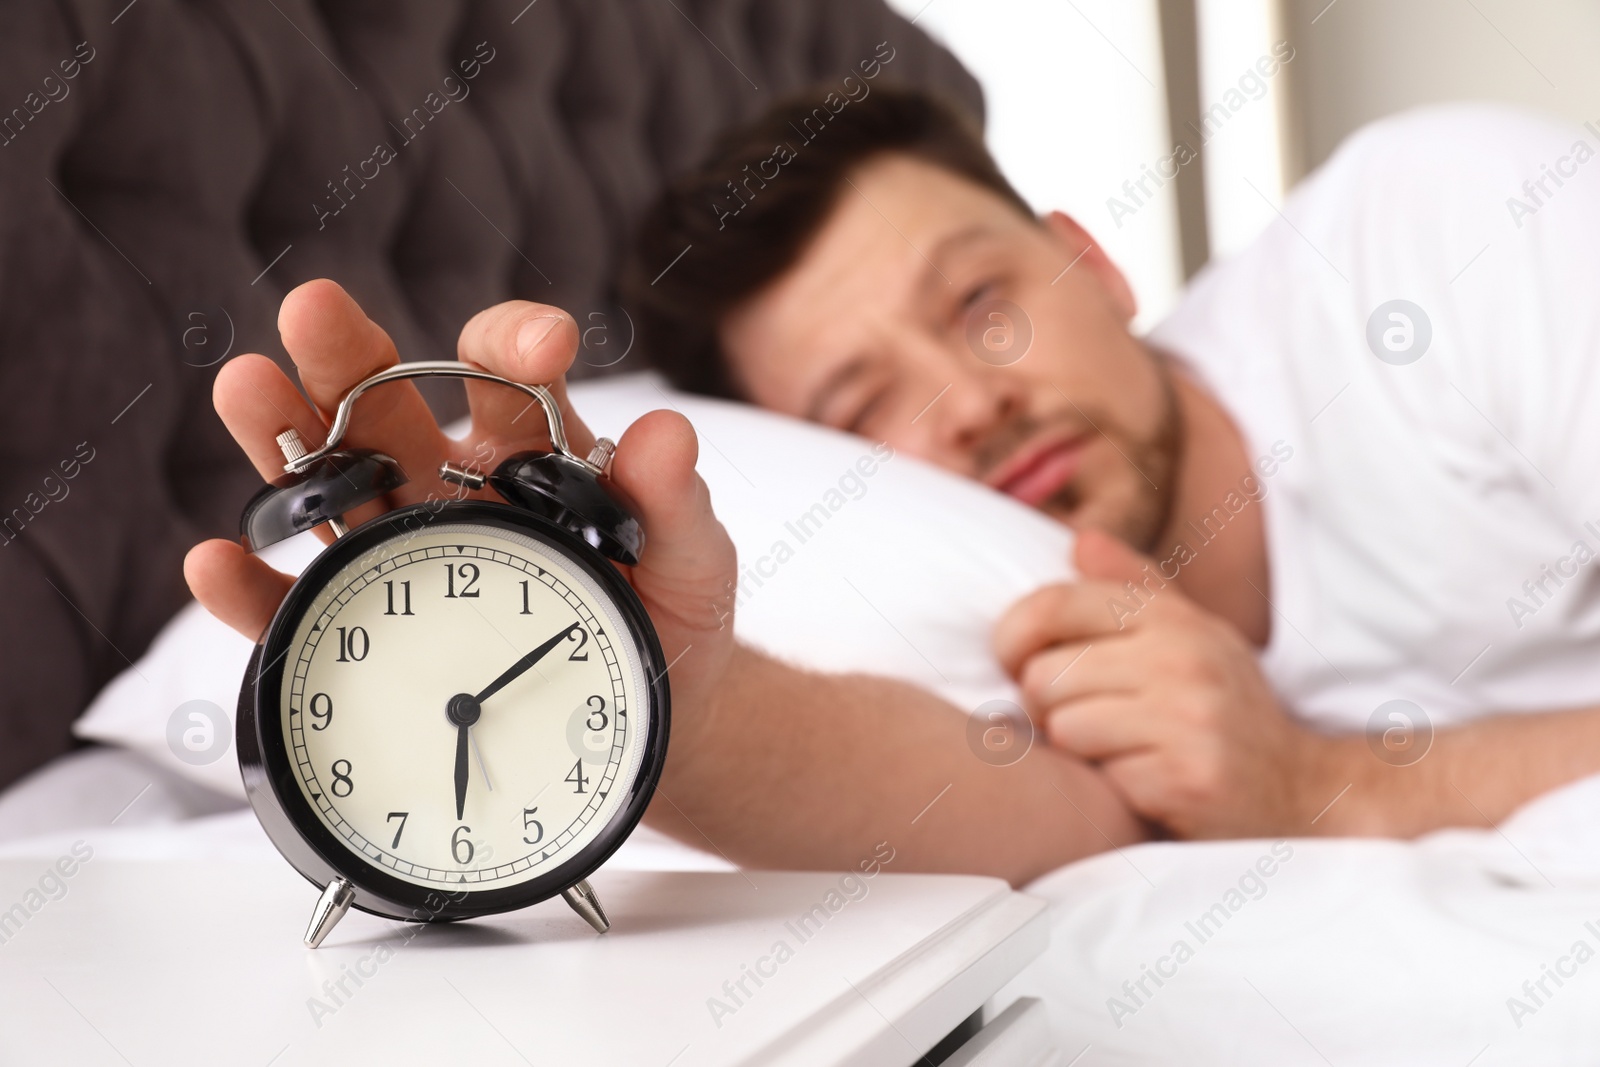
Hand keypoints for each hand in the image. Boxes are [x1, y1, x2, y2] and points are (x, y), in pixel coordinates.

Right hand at [184, 280, 738, 752]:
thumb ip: (676, 501)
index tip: (542, 344)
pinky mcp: (368, 631)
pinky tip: (219, 561)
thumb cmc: (667, 615)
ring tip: (245, 387)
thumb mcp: (691, 560)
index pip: (502, 371)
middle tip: (315, 308)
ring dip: (280, 438)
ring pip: (323, 487)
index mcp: (526, 451)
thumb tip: (667, 432)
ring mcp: (400, 555)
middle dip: (348, 355)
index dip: (512, 342)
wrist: (653, 715)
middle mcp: (447, 487)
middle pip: (382, 409)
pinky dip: (254, 586)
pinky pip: (298, 606)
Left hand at [993, 528, 1322, 838]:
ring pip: (1063, 726)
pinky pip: (1100, 776)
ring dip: (1076, 748)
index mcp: (1171, 616)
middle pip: (1043, 675)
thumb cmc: (1223, 706)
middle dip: (1045, 705)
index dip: (1011, 637)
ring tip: (1115, 747)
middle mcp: (1182, 657)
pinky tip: (1147, 779)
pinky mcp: (1187, 777)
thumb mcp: (1190, 632)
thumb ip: (1132, 585)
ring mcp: (1189, 718)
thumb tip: (1079, 539)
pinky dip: (1112, 784)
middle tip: (1077, 717)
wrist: (1300, 788)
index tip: (1015, 662)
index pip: (1052, 605)